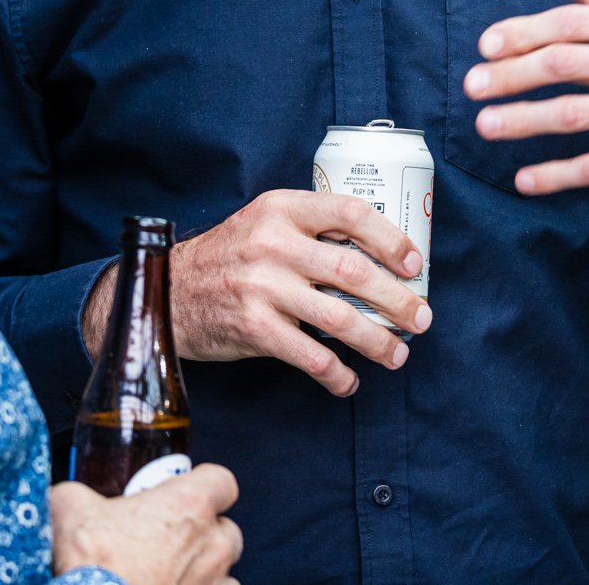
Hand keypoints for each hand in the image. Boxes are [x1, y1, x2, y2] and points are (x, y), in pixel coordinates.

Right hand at [51, 463, 242, 584]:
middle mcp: (211, 544)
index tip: (184, 494)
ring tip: (171, 574)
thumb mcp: (69, 508)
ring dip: (204, 571)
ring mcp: (214, 583)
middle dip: (204, 534)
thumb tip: (71, 496)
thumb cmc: (89, 565)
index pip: (222, 481)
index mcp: (189, 505)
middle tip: (169, 540)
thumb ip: (80, 494)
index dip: (204, 486)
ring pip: (224, 570)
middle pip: (226, 529)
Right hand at [86, 190, 430, 397]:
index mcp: (282, 209)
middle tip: (421, 318)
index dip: (391, 239)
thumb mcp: (265, 223)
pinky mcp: (254, 328)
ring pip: (339, 317)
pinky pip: (311, 356)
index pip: (350, 213)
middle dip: (397, 299)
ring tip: (398, 353)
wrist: (167, 292)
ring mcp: (263, 287)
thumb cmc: (230, 258)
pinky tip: (349, 380)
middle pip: (354, 271)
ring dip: (378, 340)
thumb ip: (311, 229)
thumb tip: (380, 258)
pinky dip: (337, 373)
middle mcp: (273, 243)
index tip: (415, 264)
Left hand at [463, 0, 588, 212]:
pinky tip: (525, 179)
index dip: (525, 32)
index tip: (485, 45)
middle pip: (567, 64)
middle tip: (472, 86)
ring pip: (576, 114)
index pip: (573, 23)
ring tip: (485, 125)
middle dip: (512, 74)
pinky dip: (558, 174)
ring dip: (524, 120)